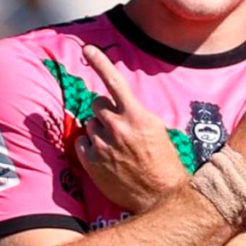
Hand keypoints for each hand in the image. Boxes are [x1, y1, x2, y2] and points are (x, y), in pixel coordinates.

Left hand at [75, 45, 188, 212]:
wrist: (159, 195)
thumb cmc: (163, 162)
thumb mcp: (156, 130)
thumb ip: (135, 114)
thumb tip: (118, 105)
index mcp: (136, 116)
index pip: (115, 82)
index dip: (100, 63)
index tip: (87, 49)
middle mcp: (117, 127)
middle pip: (97, 105)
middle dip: (105, 113)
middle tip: (118, 128)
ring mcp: (102, 145)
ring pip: (89, 125)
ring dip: (99, 131)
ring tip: (116, 148)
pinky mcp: (91, 162)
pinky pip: (82, 143)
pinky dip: (90, 147)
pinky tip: (106, 158)